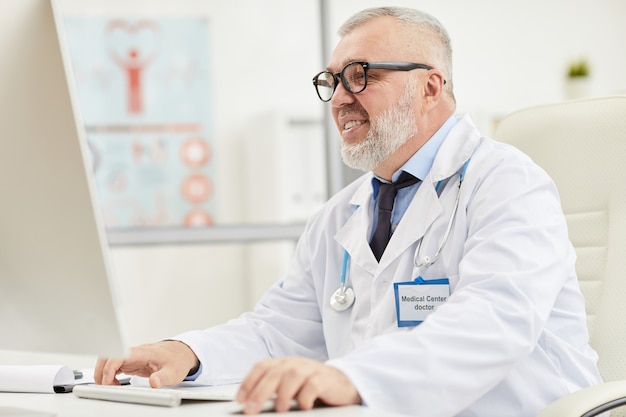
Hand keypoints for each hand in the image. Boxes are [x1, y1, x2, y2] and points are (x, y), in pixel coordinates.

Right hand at [94, 340, 198, 387]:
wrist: (181, 353)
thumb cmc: (177, 360)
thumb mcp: (173, 372)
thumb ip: (163, 378)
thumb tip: (154, 383)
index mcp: (143, 353)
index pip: (119, 356)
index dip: (109, 369)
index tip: (107, 382)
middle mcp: (135, 353)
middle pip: (109, 356)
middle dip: (100, 370)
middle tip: (103, 386)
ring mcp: (132, 356)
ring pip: (109, 360)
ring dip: (103, 372)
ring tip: (108, 386)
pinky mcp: (132, 362)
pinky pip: (115, 365)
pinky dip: (110, 374)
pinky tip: (115, 384)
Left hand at [236, 357, 360, 413]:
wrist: (343, 384)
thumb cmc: (312, 386)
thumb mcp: (290, 385)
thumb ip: (274, 389)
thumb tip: (251, 404)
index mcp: (284, 364)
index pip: (262, 367)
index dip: (249, 382)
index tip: (240, 399)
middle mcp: (295, 364)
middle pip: (274, 373)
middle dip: (260, 392)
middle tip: (251, 409)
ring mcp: (310, 369)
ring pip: (292, 376)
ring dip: (283, 394)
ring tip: (279, 409)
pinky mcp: (324, 379)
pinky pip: (312, 386)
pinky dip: (305, 398)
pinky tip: (304, 407)